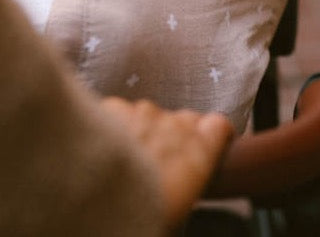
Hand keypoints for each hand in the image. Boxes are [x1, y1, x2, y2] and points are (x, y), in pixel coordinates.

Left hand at [101, 97, 233, 230]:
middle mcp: (174, 125)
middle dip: (176, 134)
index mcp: (199, 151)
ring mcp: (143, 112)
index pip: (218, 126)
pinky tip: (107, 147)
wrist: (101, 198)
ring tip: (130, 156)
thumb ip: (189, 174)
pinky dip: (118, 124)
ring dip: (145, 129)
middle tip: (161, 159)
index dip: (212, 133)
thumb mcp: (182, 204)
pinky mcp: (115, 107)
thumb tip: (182, 176)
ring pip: (150, 115)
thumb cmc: (148, 213)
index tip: (208, 141)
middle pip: (183, 120)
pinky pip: (121, 112)